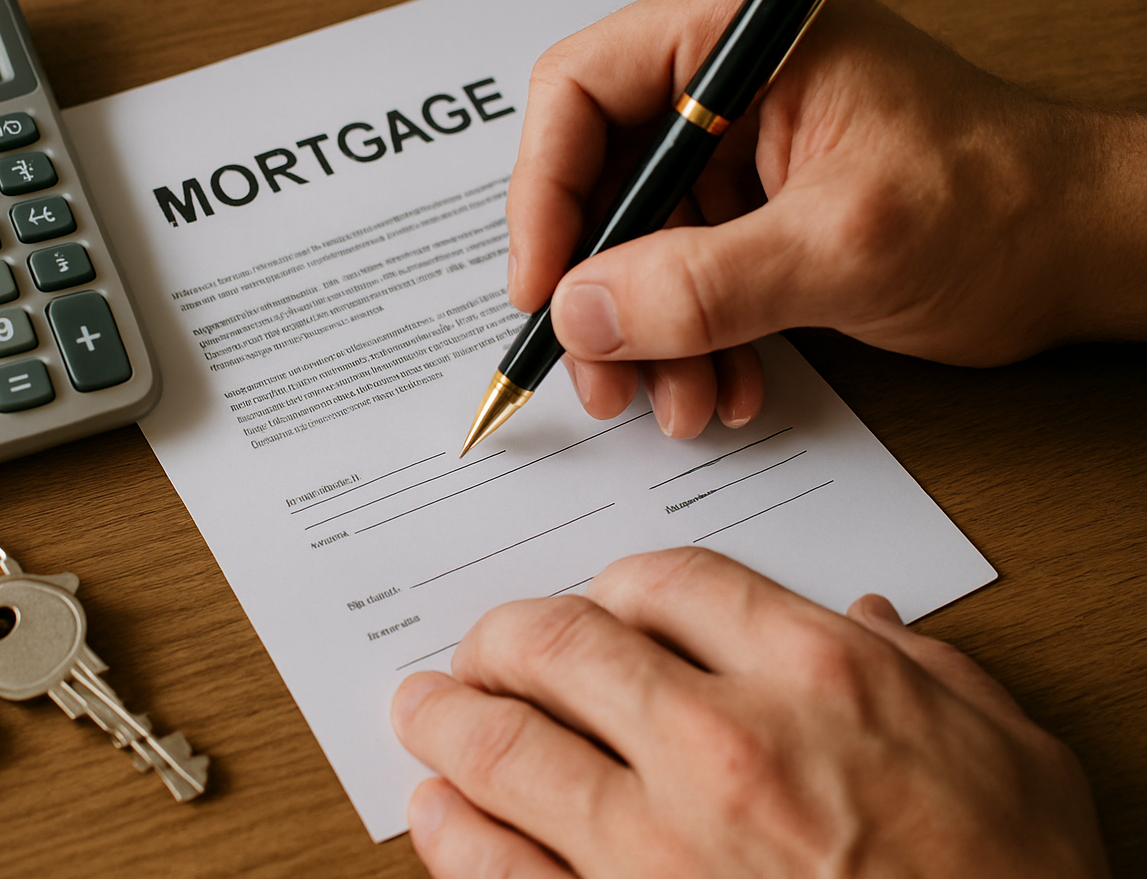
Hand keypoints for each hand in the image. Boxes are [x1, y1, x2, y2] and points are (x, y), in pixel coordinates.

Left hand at [391, 547, 1108, 878]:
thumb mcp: (1004, 749)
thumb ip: (920, 666)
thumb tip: (865, 620)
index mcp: (817, 679)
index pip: (667, 581)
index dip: (615, 584)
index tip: (598, 603)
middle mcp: (723, 747)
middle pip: (561, 644)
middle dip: (507, 635)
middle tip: (485, 646)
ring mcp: (660, 849)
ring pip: (506, 746)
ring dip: (449, 716)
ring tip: (426, 707)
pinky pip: (501, 872)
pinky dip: (453, 830)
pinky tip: (436, 808)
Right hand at [507, 0, 1146, 436]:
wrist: (1081, 252)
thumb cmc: (999, 204)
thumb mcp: (842, 245)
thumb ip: (703, 283)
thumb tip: (582, 314)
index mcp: (739, 37)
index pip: (580, 93)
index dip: (545, 196)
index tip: (545, 291)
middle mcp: (725, 83)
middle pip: (597, 181)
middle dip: (598, 293)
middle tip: (604, 378)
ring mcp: (738, 152)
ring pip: (633, 247)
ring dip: (645, 337)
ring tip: (680, 403)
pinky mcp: (753, 213)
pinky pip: (681, 281)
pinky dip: (690, 344)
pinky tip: (726, 388)